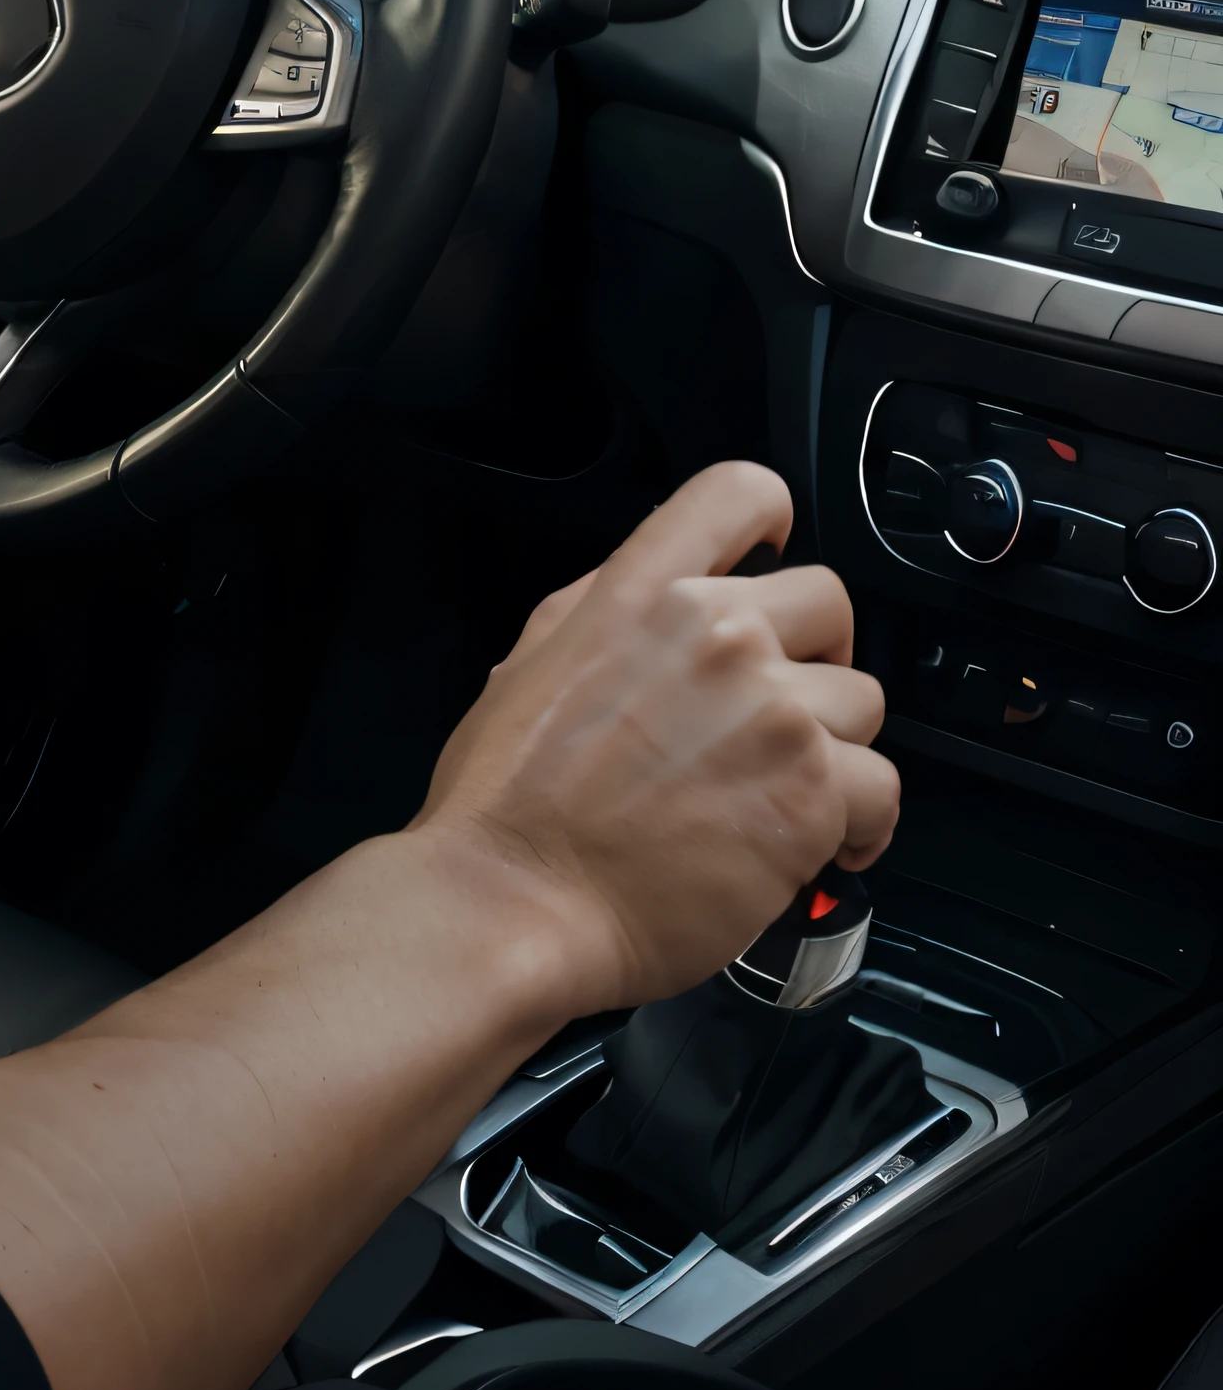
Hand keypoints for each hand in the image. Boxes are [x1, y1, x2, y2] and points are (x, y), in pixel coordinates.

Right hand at [414, 460, 897, 1016]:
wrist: (514, 899)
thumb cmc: (508, 802)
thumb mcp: (535, 657)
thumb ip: (613, 609)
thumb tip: (671, 597)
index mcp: (643, 591)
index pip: (743, 491)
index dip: (771, 525)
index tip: (772, 569)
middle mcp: (719, 635)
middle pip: (828, 602)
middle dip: (811, 657)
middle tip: (777, 713)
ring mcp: (773, 711)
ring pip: (862, 700)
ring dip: (833, 747)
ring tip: (784, 793)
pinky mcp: (810, 793)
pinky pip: (881, 788)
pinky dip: (859, 823)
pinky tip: (822, 845)